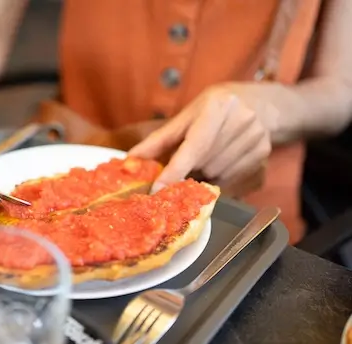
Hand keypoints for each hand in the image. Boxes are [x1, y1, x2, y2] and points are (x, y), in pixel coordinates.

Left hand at [130, 84, 276, 191]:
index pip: (192, 147)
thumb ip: (158, 141)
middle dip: (192, 167)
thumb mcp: (185, 117)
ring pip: (217, 175)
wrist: (259, 103)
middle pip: (204, 165)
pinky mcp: (263, 154)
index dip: (174, 171)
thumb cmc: (213, 109)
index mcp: (216, 107)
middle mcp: (240, 121)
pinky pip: (233, 180)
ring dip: (206, 173)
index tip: (158, 189)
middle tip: (191, 157)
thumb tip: (130, 161)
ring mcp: (255, 138)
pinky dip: (221, 176)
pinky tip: (223, 160)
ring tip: (209, 155)